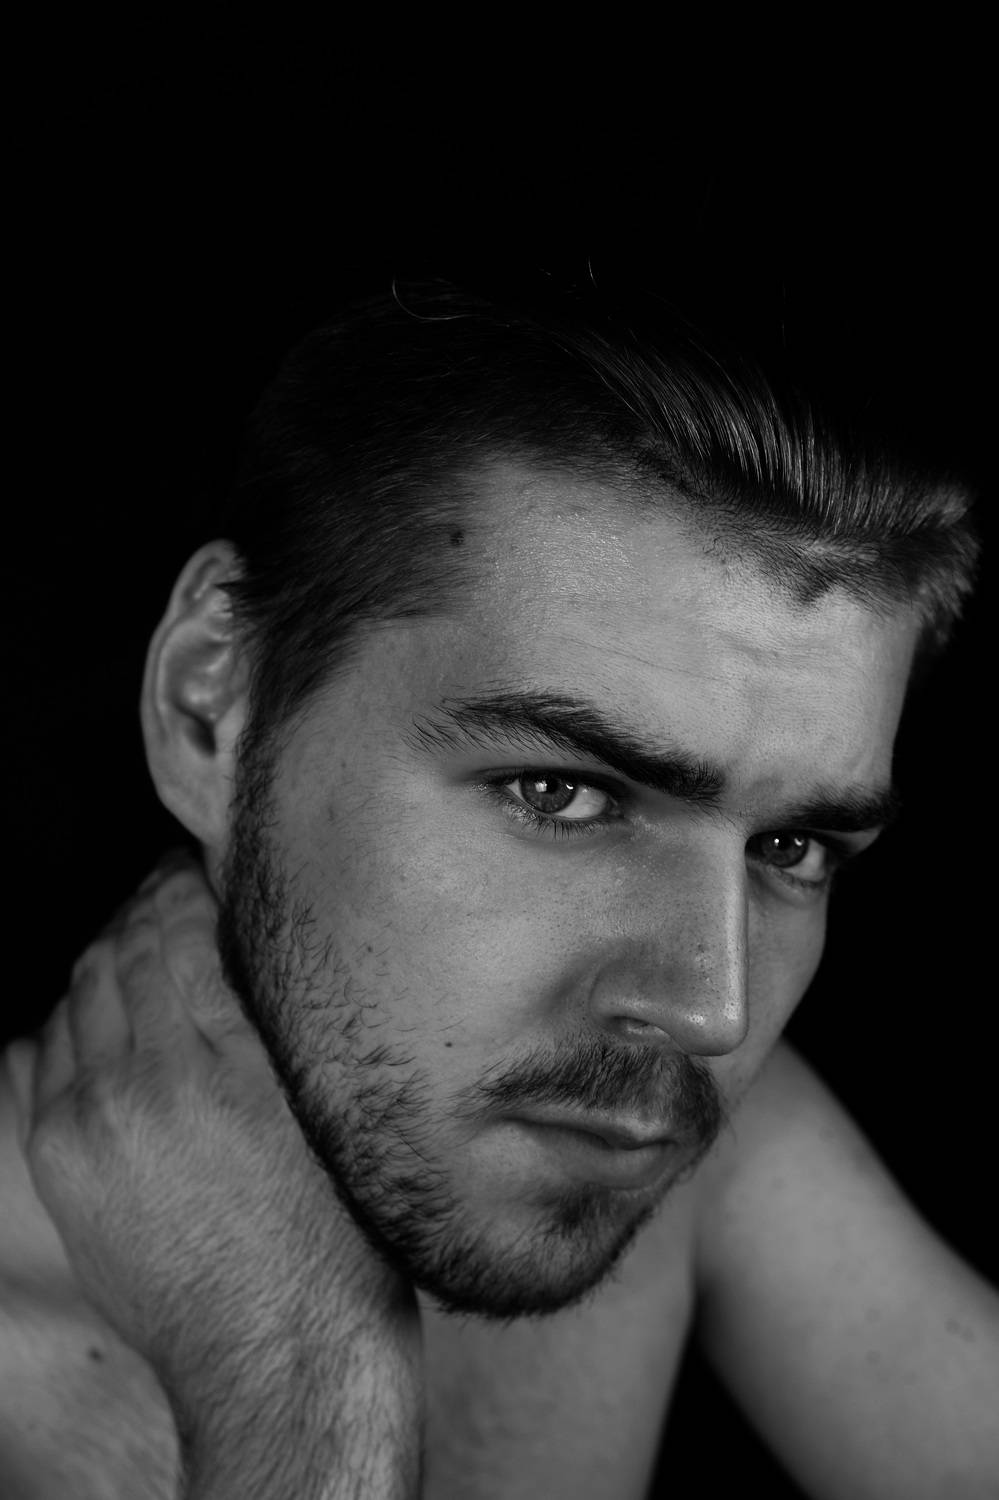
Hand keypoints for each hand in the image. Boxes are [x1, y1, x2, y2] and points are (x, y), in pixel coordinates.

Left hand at [11, 855, 420, 1481]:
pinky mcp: (62, 1163)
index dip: (185, 885)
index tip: (202, 873)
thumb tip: (247, 940)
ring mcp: (89, 1123)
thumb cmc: (330, 1235)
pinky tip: (103, 1021)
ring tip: (143, 952)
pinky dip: (68, 1021)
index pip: (176, 925)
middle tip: (174, 897)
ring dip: (106, 962)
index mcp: (219, 1057)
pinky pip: (40, 1055)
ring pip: (75, 996)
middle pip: (118, 950)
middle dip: (144, 911)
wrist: (280, 1353)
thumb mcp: (328, 1104)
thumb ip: (274, 1016)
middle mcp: (142, 1080)